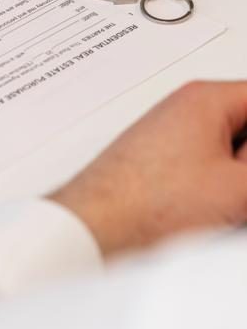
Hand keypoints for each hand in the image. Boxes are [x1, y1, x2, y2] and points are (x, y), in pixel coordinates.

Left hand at [49, 81, 246, 256]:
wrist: (96, 229)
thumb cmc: (149, 203)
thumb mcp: (240, 188)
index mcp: (206, 99)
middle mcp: (186, 110)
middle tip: (239, 191)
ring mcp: (172, 137)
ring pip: (232, 151)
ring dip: (239, 178)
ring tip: (225, 206)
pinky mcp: (164, 164)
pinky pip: (211, 168)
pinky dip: (224, 188)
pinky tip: (214, 214)